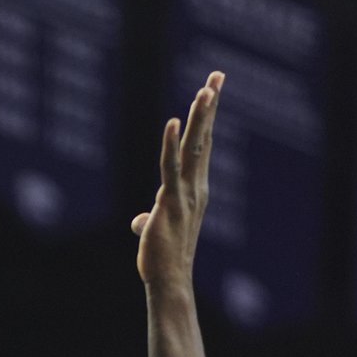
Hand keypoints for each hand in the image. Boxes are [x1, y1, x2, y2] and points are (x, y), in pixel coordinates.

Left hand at [130, 71, 222, 285]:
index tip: (212, 88)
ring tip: (207, 89)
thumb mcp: (156, 230)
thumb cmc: (163, 257)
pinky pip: (170, 168)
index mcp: (195, 188)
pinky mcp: (169, 202)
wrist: (168, 281)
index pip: (201, 146)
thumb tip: (139, 221)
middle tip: (217, 75)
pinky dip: (171, 145)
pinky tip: (172, 122)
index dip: (206, 118)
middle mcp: (195, 186)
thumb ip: (151, 218)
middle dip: (209, 106)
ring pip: (193, 148)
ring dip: (201, 118)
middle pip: (203, 138)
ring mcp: (185, 193)